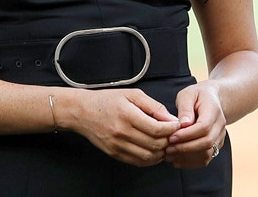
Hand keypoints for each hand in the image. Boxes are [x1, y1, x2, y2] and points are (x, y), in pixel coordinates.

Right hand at [65, 88, 180, 166]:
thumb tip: (171, 119)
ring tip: (163, 142)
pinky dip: (150, 159)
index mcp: (127, 114)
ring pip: (149, 156)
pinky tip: (152, 150)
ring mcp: (118, 145)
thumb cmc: (107, 100)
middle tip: (172, 134)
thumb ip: (153, 106)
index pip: (157, 129)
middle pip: (155, 144)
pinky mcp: (115, 153)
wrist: (82, 111)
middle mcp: (122, 132)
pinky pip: (138, 162)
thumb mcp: (131, 94)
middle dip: (169, 140)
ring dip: (161, 152)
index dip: (172, 129)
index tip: (176, 124)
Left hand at [164, 82, 226, 168]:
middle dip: (185, 148)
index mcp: (213, 110)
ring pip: (207, 154)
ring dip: (187, 157)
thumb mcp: (188, 95)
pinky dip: (191, 162)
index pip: (204, 127)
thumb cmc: (197, 95)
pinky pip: (206, 158)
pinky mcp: (215, 146)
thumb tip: (184, 124)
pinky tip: (177, 160)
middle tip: (167, 148)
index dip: (187, 135)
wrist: (212, 99)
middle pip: (207, 143)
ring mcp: (219, 137)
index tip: (171, 137)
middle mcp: (220, 126)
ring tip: (169, 155)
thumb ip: (185, 108)